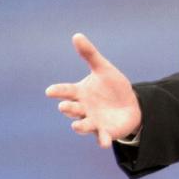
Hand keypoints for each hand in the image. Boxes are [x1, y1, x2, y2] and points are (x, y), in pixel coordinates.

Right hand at [45, 33, 141, 147]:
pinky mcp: (105, 132)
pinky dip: (102, 140)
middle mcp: (83, 109)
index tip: (50, 91)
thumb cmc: (112, 86)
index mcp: (80, 93)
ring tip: (77, 125)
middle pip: (73, 109)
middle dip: (69, 108)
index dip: (58, 91)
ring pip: (83, 125)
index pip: (66, 91)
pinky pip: (102, 137)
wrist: (129, 104)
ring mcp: (93, 122)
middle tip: (65, 106)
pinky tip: (105, 143)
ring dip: (80, 126)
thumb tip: (76, 35)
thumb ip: (89, 54)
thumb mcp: (103, 68)